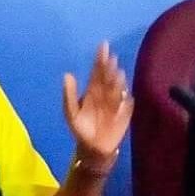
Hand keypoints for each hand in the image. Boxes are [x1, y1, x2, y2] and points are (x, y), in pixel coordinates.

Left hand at [63, 41, 134, 166]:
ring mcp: (116, 103)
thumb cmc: (81, 129)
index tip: (104, 46)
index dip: (100, 59)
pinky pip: (127, 104)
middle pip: (109, 77)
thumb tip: (67, 75)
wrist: (93, 149)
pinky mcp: (124, 114)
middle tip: (112, 58)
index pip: (98, 71)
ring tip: (117, 74)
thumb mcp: (71, 113)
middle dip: (111, 67)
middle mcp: (106, 93)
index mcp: (93, 91)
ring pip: (118, 88)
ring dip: (118, 81)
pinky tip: (126, 96)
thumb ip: (69, 95)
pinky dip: (127, 100)